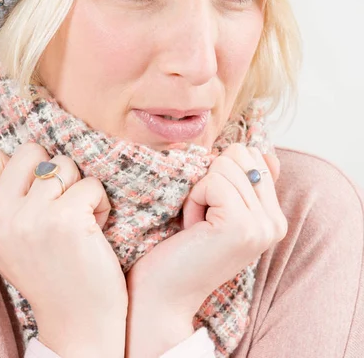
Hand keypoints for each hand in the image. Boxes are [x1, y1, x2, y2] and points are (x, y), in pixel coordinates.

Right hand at [0, 138, 127, 357]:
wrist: (77, 322)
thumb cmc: (45, 269)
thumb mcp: (3, 233)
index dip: (19, 170)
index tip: (29, 198)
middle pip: (31, 151)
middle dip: (52, 173)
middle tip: (57, 208)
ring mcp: (30, 219)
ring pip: (65, 164)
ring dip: (78, 189)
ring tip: (75, 222)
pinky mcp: (66, 219)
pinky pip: (91, 183)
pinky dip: (100, 202)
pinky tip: (93, 229)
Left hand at [126, 143, 286, 328]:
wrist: (165, 293)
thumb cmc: (185, 246)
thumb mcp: (221, 209)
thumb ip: (244, 181)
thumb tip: (262, 149)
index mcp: (275, 217)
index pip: (255, 156)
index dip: (221, 172)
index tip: (213, 207)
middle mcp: (276, 223)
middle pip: (241, 154)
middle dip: (211, 177)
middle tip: (205, 215)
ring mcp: (262, 225)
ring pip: (225, 166)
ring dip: (200, 191)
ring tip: (199, 225)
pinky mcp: (241, 226)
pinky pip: (212, 182)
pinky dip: (194, 200)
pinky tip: (194, 228)